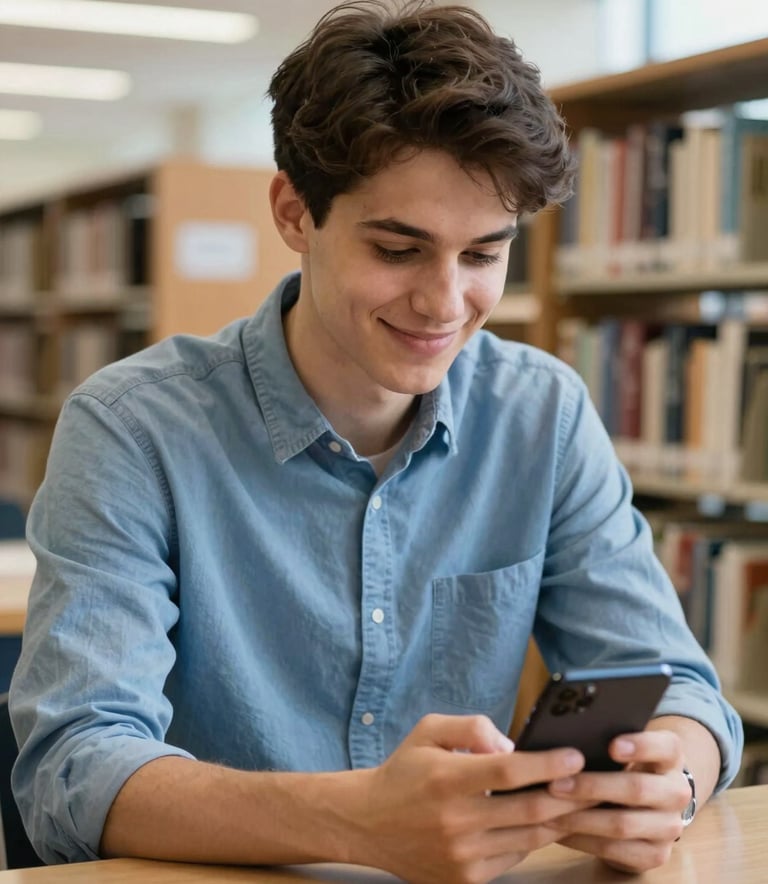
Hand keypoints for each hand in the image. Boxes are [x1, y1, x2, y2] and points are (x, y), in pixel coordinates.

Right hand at [346, 713, 590, 883]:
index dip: (548, 764)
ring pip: (529, 838)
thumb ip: (472, 727)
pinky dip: (532, 839)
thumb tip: (512, 746)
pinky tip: (542, 823)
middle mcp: (456, 820)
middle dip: (569, 795)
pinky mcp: (465, 878)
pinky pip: (514, 857)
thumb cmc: (405, 771)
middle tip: (594, 781)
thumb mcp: (429, 730)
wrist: (368, 823)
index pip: (509, 772)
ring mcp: (462, 855)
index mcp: (447, 779)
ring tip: (581, 803)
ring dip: (559, 820)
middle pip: (529, 810)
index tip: (575, 755)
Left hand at [546, 727, 691, 872]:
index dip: (641, 746)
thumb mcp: (624, 749)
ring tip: (547, 810)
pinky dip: (582, 840)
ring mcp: (670, 827)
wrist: (648, 808)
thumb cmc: (624, 766)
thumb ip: (605, 741)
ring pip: (623, 824)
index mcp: (671, 757)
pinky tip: (558, 831)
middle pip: (637, 789)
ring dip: (580, 818)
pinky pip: (615, 850)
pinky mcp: (656, 855)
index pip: (667, 747)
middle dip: (591, 787)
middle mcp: (678, 792)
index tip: (612, 746)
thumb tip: (561, 737)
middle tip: (554, 784)